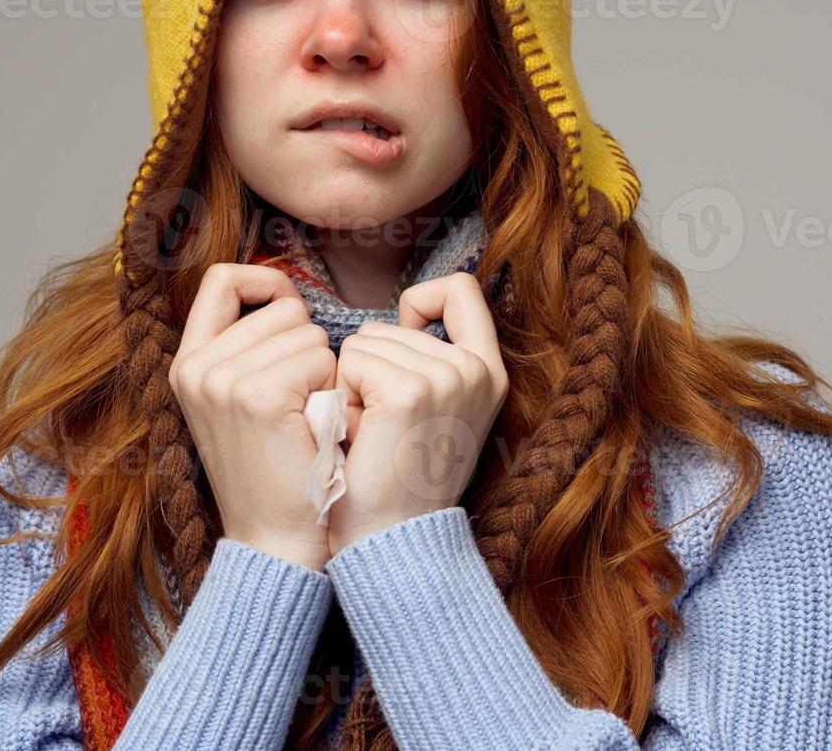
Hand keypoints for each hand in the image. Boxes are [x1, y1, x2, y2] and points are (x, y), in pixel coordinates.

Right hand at [167, 263, 337, 571]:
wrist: (278, 541)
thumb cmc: (280, 468)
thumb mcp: (245, 400)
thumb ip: (252, 347)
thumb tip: (286, 297)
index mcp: (187, 362)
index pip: (223, 279)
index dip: (268, 283)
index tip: (293, 311)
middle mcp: (195, 366)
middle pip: (282, 308)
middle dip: (308, 346)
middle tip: (301, 404)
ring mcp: (221, 380)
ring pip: (308, 332)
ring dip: (324, 372)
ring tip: (307, 419)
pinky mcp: (257, 397)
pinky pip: (320, 360)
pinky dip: (332, 390)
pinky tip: (317, 427)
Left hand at [325, 272, 509, 555]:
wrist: (392, 541)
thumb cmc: (399, 481)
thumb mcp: (436, 412)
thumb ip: (432, 362)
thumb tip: (402, 316)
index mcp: (489, 372)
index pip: (460, 290)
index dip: (421, 302)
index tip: (403, 338)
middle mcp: (476, 369)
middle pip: (392, 323)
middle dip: (370, 368)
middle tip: (383, 427)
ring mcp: (447, 377)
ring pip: (364, 341)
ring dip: (353, 386)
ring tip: (372, 434)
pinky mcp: (409, 391)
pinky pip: (350, 361)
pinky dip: (342, 397)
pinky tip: (359, 436)